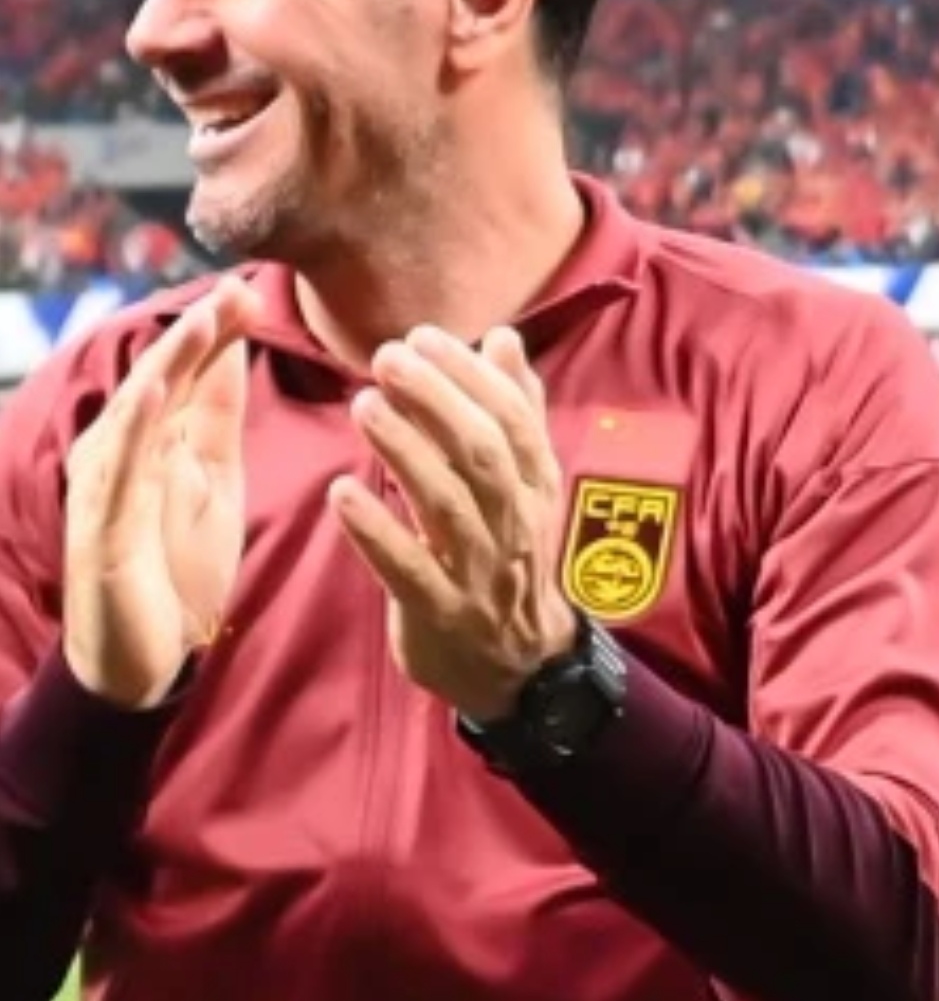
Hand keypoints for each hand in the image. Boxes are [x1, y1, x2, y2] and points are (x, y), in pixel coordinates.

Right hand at [61, 280, 256, 708]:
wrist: (147, 655)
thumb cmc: (178, 563)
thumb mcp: (213, 477)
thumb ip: (217, 415)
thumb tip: (233, 346)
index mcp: (155, 441)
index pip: (188, 374)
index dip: (217, 332)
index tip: (251, 288)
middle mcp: (123, 454)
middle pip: (162, 380)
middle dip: (197, 334)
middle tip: (234, 288)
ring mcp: (109, 487)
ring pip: (138, 413)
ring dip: (169, 363)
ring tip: (201, 321)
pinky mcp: (106, 526)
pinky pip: (121, 468)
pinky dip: (137, 426)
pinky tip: (156, 390)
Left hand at [328, 327, 578, 721]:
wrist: (521, 662)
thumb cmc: (511, 558)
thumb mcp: (528, 484)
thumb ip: (517, 412)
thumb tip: (506, 339)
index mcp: (534, 486)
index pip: (511, 420)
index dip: (470, 376)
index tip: (424, 338)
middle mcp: (513, 522)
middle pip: (482, 453)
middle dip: (436, 401)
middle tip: (386, 358)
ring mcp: (479, 570)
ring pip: (446, 504)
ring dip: (405, 451)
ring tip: (362, 406)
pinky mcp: (440, 612)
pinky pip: (408, 569)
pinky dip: (376, 531)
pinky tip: (341, 493)